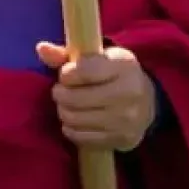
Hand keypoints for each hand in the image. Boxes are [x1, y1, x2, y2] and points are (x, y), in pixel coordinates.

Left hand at [37, 42, 156, 151]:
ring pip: (75, 119)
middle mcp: (129, 92)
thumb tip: (41, 49)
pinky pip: (82, 138)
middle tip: (60, 92)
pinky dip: (71, 129)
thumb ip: (66, 54)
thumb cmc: (113, 75)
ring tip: (67, 106)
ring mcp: (127, 119)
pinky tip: (74, 121)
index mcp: (123, 65)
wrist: (148, 104)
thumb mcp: (96, 58)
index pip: (83, 71)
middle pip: (75, 98)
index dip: (66, 74)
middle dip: (60, 94)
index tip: (65, 75)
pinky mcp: (122, 139)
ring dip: (63, 112)